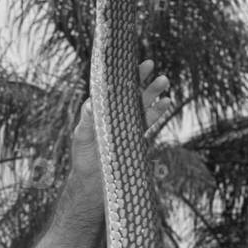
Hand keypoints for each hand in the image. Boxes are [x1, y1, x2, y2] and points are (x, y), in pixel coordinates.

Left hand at [72, 59, 172, 176]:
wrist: (92, 184)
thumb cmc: (83, 158)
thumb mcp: (81, 136)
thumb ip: (87, 120)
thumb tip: (91, 102)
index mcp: (103, 112)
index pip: (114, 90)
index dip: (123, 77)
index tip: (130, 63)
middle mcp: (117, 117)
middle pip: (132, 95)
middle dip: (143, 80)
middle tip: (152, 66)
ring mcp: (129, 127)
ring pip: (143, 106)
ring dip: (154, 94)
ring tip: (164, 80)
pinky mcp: (137, 139)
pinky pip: (149, 123)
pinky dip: (158, 112)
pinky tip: (166, 103)